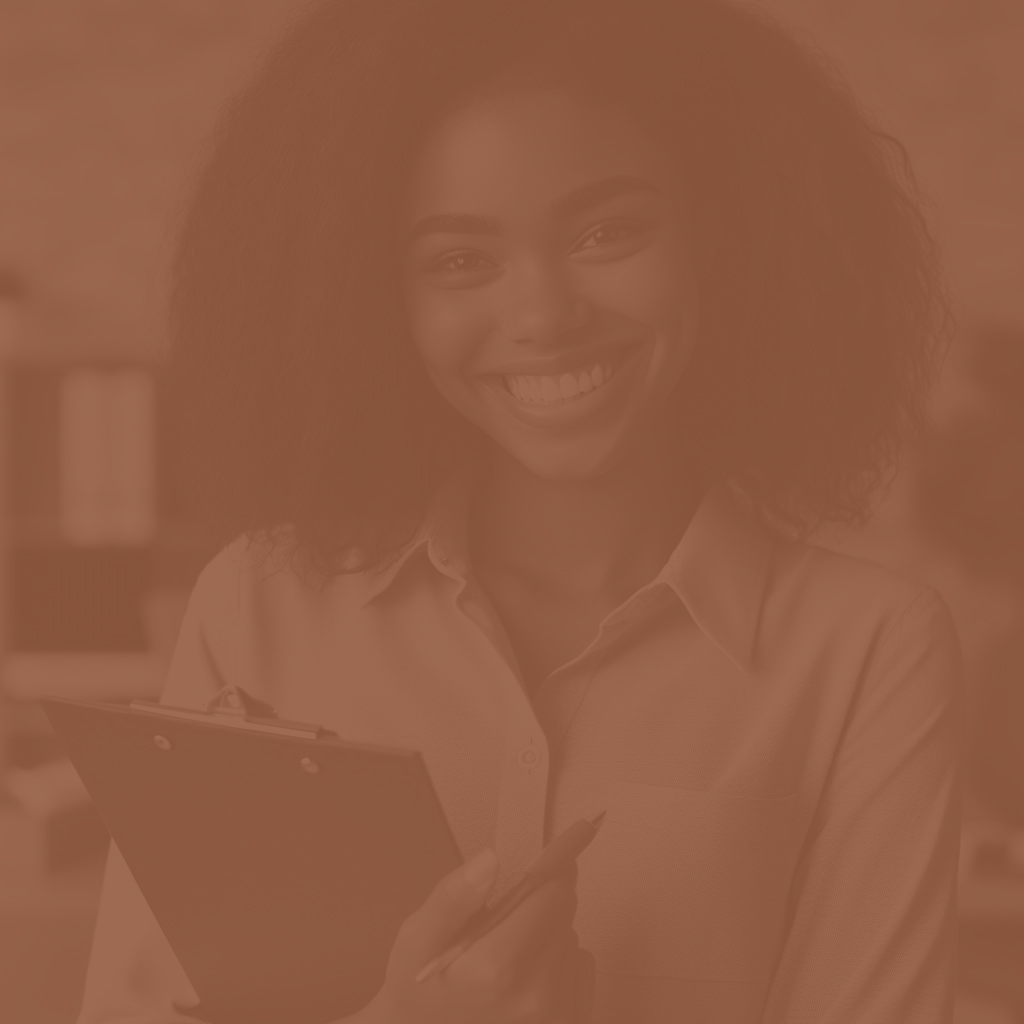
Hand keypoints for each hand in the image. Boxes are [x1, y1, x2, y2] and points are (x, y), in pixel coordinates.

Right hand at [362, 848, 594, 1023]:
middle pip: (564, 913)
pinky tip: (525, 975)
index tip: (536, 864)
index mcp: (497, 969)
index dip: (544, 872)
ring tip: (507, 954)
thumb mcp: (417, 938)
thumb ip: (453, 897)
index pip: (552, 895)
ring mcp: (555, 1017)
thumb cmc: (420, 989)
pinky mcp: (570, 1022)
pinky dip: (559, 961)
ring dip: (547, 934)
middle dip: (538, 905)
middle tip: (501, 921)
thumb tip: (490, 860)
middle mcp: (534, 997)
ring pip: (571, 938)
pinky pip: (581, 966)